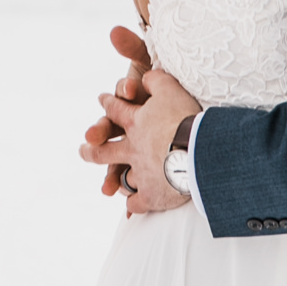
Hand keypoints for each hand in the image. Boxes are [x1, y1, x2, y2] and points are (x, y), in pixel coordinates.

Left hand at [81, 57, 200, 214]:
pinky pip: (137, 201)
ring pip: (120, 177)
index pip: (115, 109)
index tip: (103, 99)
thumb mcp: (171, 89)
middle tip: (86, 147)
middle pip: (103, 149)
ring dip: (114, 180)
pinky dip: (134, 204)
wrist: (200, 152)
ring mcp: (139, 173)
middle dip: (91, 148)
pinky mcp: (150, 194)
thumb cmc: (187, 118)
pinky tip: (132, 208)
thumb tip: (146, 77)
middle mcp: (131, 148)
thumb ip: (156, 81)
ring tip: (108, 187)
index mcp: (134, 122)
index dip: (109, 103)